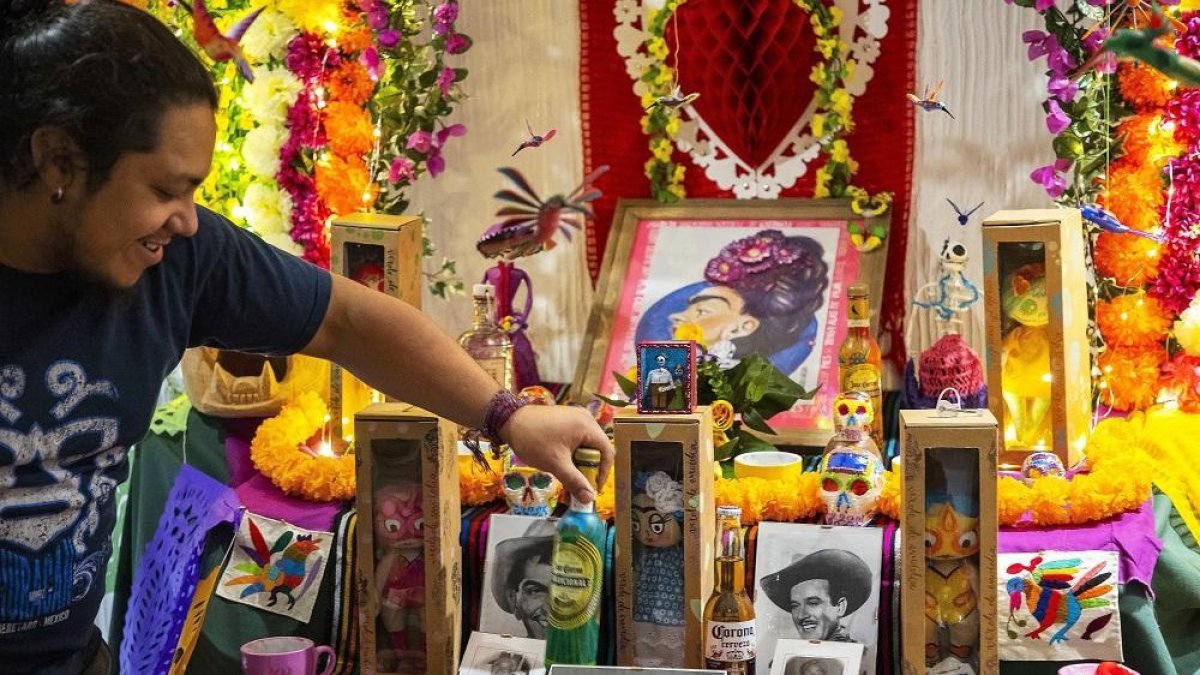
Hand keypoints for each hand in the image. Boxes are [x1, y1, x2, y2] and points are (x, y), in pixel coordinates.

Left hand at [497, 404, 612, 503]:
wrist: (509, 421)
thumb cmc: (534, 441)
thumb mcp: (555, 464)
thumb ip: (575, 481)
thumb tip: (589, 499)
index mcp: (587, 426)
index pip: (608, 451)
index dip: (603, 472)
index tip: (593, 488)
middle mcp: (586, 418)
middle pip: (598, 448)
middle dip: (590, 468)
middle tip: (581, 483)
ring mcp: (576, 417)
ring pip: (587, 445)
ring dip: (581, 461)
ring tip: (570, 475)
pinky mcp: (567, 419)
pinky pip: (578, 439)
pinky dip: (574, 453)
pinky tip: (563, 463)